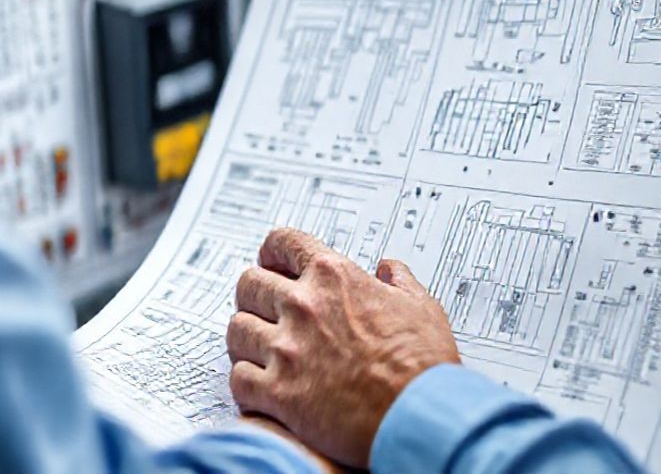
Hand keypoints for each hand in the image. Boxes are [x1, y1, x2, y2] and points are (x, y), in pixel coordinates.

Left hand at [227, 228, 459, 467]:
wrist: (420, 418)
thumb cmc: (423, 366)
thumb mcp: (421, 307)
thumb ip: (398, 281)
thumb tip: (388, 268)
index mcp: (334, 277)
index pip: (282, 242)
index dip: (273, 251)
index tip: (271, 262)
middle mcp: (303, 306)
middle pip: (248, 284)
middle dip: (255, 296)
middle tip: (266, 311)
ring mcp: (286, 349)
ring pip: (236, 329)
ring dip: (247, 339)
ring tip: (262, 351)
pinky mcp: (277, 393)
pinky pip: (238, 377)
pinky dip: (247, 382)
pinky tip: (263, 386)